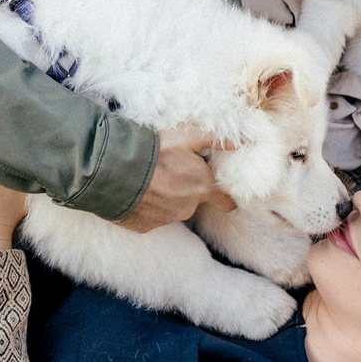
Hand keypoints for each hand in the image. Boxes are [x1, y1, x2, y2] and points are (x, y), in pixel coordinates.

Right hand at [119, 121, 234, 232]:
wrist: (114, 169)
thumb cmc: (154, 150)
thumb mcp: (187, 135)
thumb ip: (218, 139)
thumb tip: (246, 140)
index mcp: (202, 188)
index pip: (225, 201)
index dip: (224, 196)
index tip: (220, 192)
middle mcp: (188, 208)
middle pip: (193, 201)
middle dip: (185, 188)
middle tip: (169, 170)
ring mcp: (166, 219)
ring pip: (171, 208)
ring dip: (164, 196)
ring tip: (148, 178)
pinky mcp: (145, 226)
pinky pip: (150, 216)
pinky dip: (145, 206)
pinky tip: (136, 191)